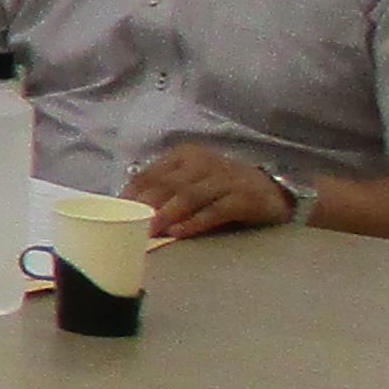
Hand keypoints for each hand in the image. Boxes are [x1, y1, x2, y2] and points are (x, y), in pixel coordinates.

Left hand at [134, 142, 298, 240]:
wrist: (274, 192)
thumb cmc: (222, 189)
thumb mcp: (192, 182)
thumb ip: (165, 191)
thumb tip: (127, 212)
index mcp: (185, 156)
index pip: (149, 174)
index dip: (130, 194)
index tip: (114, 213)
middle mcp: (204, 162)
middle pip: (166, 185)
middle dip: (144, 207)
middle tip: (126, 227)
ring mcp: (225, 179)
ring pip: (188, 197)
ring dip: (165, 215)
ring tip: (149, 232)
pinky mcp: (243, 198)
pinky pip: (214, 211)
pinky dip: (194, 223)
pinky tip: (178, 233)